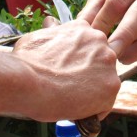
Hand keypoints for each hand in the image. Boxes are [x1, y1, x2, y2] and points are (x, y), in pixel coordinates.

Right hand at [4, 20, 121, 121]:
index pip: (90, 47)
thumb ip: (52, 33)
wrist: (25, 80)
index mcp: (84, 29)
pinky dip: (92, 112)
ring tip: (70, 100)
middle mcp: (100, 42)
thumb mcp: (39, 37)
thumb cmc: (26, 61)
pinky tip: (75, 112)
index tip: (71, 71)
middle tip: (69, 87)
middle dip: (88, 76)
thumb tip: (51, 24)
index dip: (80, 62)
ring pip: (104, 84)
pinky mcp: (111, 86)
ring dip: (91, 94)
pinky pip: (104, 105)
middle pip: (100, 64)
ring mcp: (108, 64)